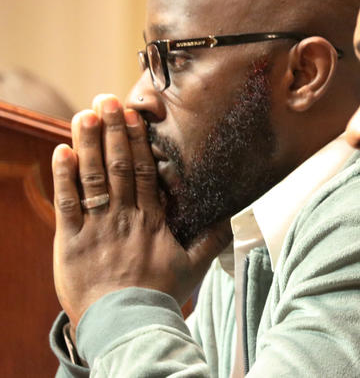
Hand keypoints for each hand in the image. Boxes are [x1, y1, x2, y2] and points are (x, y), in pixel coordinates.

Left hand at [52, 94, 231, 333]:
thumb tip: (234, 218)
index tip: (133, 117)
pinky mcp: (70, 242)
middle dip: (112, 131)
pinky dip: (63, 177)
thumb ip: (212, 240)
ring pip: (92, 178)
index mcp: (151, 220)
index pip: (143, 173)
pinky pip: (66, 204)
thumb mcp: (193, 268)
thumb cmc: (159, 295)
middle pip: (117, 166)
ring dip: (87, 144)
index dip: (137, 142)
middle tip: (106, 100)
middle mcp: (123, 217)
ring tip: (85, 114)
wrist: (126, 323)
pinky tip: (61, 151)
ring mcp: (96, 227)